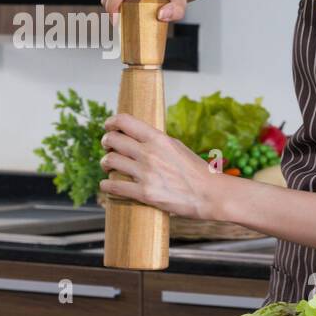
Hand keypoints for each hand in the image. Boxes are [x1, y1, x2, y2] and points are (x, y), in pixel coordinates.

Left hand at [97, 113, 219, 219]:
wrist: (210, 194)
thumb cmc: (197, 171)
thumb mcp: (177, 147)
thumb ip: (157, 142)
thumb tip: (139, 138)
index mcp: (159, 139)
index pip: (125, 121)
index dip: (111, 122)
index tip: (108, 126)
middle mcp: (149, 153)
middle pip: (112, 140)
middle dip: (106, 143)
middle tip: (107, 148)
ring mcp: (145, 173)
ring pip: (110, 161)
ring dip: (105, 164)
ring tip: (108, 166)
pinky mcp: (144, 193)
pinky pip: (114, 185)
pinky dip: (106, 185)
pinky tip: (107, 184)